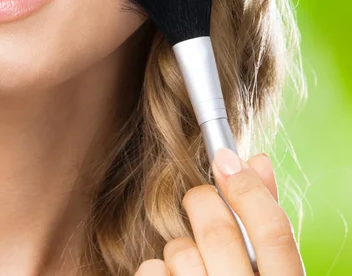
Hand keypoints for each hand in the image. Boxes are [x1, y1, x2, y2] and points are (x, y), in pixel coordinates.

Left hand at [135, 148, 304, 274]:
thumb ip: (265, 226)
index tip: (225, 158)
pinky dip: (156, 270)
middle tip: (198, 201)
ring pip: (179, 250)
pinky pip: (150, 270)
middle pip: (217, 231)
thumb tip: (257, 161)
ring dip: (179, 247)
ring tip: (192, 265)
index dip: (248, 187)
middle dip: (201, 202)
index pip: (273, 232)